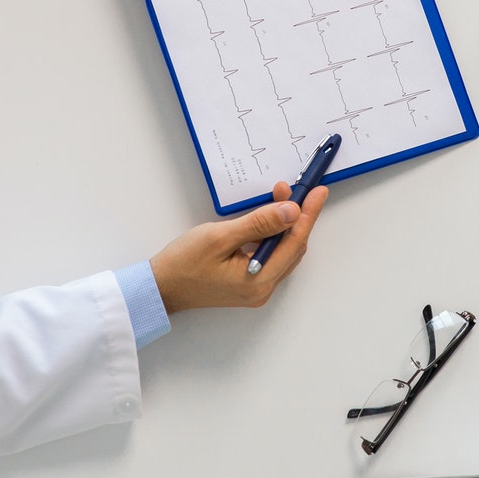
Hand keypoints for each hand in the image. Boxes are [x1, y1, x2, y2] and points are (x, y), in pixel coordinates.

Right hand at [148, 180, 328, 312]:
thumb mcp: (220, 237)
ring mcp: (256, 288)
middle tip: (296, 188)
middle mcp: (263, 289)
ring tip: (281, 197)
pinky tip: (268, 218)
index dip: (308, 214)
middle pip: (292, 248)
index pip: (294, 243)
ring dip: (285, 224)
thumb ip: (259, 224)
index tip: (318, 192)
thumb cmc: (184, 263)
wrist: (161, 287)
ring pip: (283, 251)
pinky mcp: (248, 283)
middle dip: (297, 216)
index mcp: (259, 281)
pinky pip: (271, 256)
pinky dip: (273, 235)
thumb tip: (291, 212)